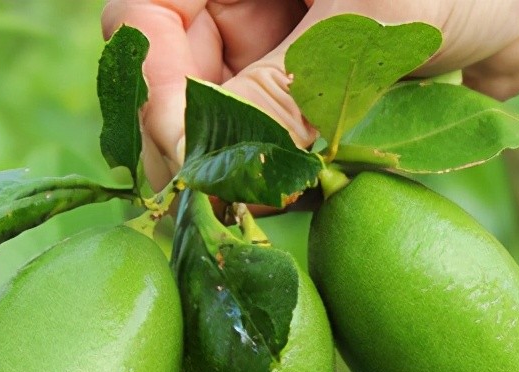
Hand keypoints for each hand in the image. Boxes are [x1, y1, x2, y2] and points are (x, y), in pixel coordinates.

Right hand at [101, 0, 518, 188]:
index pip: (149, 15)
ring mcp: (286, 46)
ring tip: (268, 206)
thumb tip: (200, 158)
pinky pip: (281, 138)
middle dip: (196, 142)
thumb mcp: (370, 18)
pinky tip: (300, 197)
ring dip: (242, 167)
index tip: (183, 146)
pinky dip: (285, 173)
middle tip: (219, 206)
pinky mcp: (323, 92)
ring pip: (230, 117)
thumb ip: (282, 87)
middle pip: (181, 77)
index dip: (154, 84)